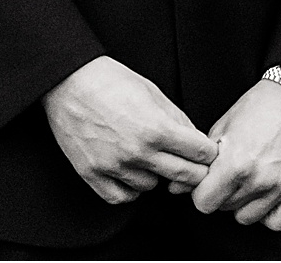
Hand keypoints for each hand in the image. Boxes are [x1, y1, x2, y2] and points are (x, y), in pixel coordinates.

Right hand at [43, 56, 217, 205]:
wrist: (71, 83)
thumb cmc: (111, 82)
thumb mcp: (155, 93)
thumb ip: (178, 120)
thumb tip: (194, 140)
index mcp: (157, 128)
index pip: (200, 153)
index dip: (209, 152)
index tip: (206, 152)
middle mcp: (137, 152)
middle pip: (184, 176)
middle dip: (194, 171)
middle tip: (191, 164)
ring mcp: (114, 166)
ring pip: (152, 187)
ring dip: (156, 176)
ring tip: (150, 158)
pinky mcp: (92, 174)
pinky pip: (122, 197)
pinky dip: (130, 189)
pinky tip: (132, 173)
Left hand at [189, 79, 280, 230]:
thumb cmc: (258, 107)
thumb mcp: (221, 129)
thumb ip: (200, 162)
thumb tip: (176, 188)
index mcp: (236, 163)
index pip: (203, 203)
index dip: (202, 191)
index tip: (209, 181)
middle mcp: (259, 178)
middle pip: (224, 209)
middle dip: (223, 193)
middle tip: (231, 173)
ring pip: (247, 218)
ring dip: (243, 204)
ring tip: (249, 181)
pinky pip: (276, 222)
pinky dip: (268, 213)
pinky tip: (266, 195)